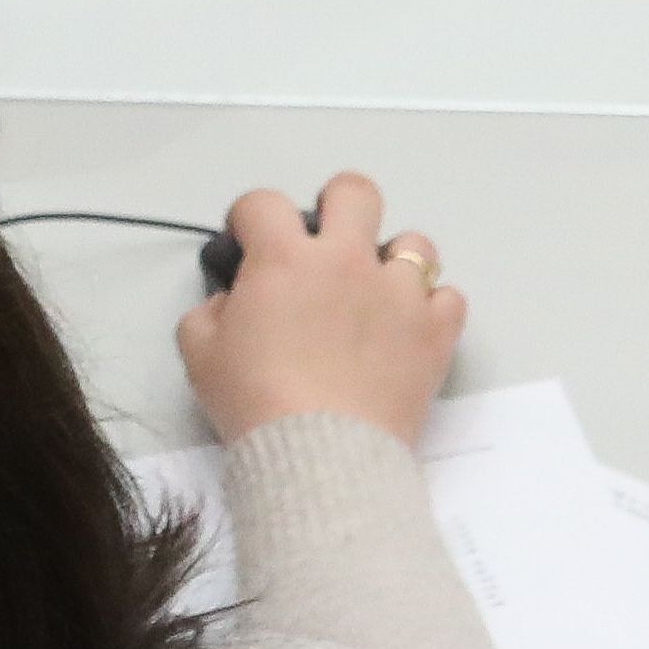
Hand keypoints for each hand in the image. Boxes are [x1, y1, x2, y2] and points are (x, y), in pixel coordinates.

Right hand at [177, 172, 461, 449]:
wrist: (320, 456)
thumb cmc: (255, 403)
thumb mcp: (199, 356)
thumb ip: (208, 312)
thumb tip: (231, 302)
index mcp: (285, 259)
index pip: (263, 203)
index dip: (249, 217)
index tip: (248, 241)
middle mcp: (347, 261)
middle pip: (354, 192)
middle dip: (337, 206)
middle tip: (324, 245)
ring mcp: (399, 294)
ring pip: (414, 243)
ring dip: (394, 262)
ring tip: (377, 295)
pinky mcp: (435, 332)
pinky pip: (448, 298)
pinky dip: (430, 310)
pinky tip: (409, 331)